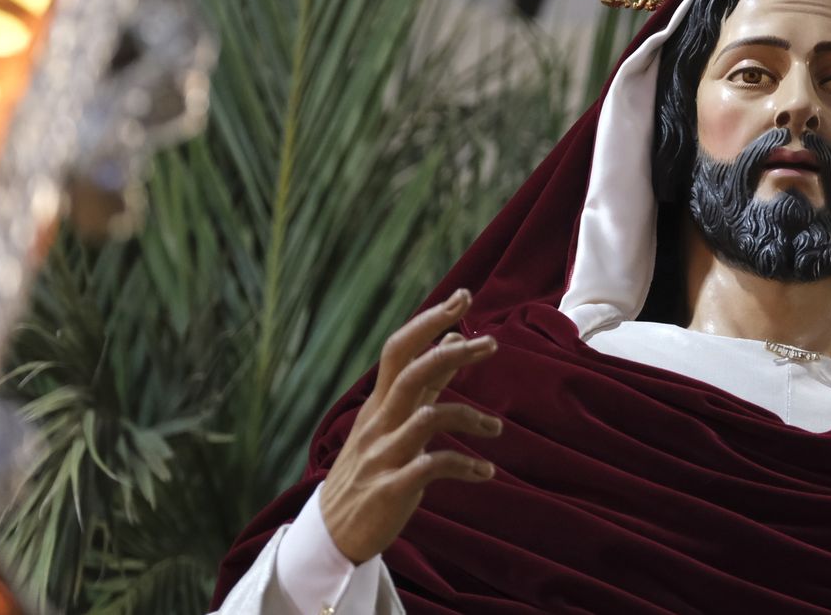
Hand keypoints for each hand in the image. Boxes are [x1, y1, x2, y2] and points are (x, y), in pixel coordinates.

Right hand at [320, 288, 500, 562]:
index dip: (429, 322)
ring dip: (470, 418)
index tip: (463, 297)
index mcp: (378, 404)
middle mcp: (378, 423)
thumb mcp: (392, 421)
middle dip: (453, 354)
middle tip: (492, 344)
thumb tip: (454, 338)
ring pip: (427, 417)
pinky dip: (465, 466)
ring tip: (496, 429)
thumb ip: (426, 383)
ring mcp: (383, 455)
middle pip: (412, 373)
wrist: (333, 533)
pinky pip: (433, 467)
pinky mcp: (391, 488)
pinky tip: (486, 473)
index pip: (398, 350)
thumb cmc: (371, 469)